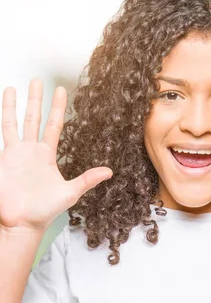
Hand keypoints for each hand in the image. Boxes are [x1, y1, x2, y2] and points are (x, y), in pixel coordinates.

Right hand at [0, 79, 111, 232]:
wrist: (20, 222)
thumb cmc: (44, 211)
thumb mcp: (70, 192)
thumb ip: (87, 179)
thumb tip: (110, 171)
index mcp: (47, 155)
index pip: (54, 125)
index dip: (57, 108)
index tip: (62, 91)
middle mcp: (31, 150)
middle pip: (34, 118)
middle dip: (37, 99)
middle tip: (39, 80)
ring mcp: (15, 153)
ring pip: (16, 122)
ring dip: (15, 104)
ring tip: (16, 86)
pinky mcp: (3, 159)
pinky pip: (3, 134)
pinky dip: (3, 119)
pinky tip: (3, 104)